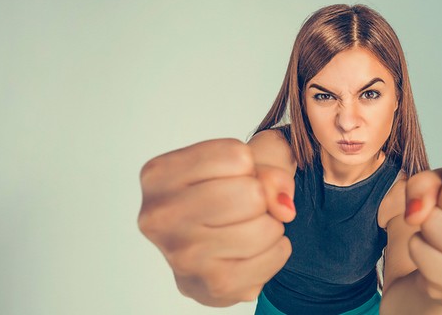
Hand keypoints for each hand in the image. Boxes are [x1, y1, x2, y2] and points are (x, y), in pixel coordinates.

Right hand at [137, 139, 295, 305]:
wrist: (212, 251)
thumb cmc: (227, 195)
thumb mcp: (248, 163)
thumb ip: (270, 167)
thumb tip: (283, 208)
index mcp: (158, 176)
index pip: (236, 156)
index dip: (247, 166)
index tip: (229, 179)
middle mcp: (161, 217)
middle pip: (252, 193)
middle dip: (260, 199)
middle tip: (241, 208)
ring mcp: (185, 255)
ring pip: (265, 226)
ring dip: (270, 226)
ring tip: (246, 228)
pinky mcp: (215, 285)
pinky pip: (275, 256)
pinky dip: (276, 250)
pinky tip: (252, 251)